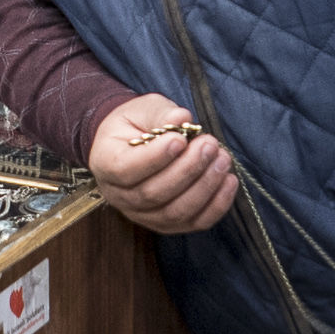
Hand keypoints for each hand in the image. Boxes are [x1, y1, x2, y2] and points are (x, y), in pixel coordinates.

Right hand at [87, 94, 237, 235]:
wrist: (132, 143)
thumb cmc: (136, 124)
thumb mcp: (142, 109)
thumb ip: (160, 113)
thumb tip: (181, 119)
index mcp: (105, 163)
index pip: (125, 169)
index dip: (154, 158)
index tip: (180, 139)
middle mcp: (119, 195)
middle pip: (153, 194)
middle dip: (187, 170)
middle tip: (210, 144)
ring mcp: (142, 215)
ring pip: (174, 212)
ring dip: (204, 187)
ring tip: (222, 160)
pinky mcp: (167, 224)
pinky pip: (193, 223)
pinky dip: (215, 206)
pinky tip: (228, 182)